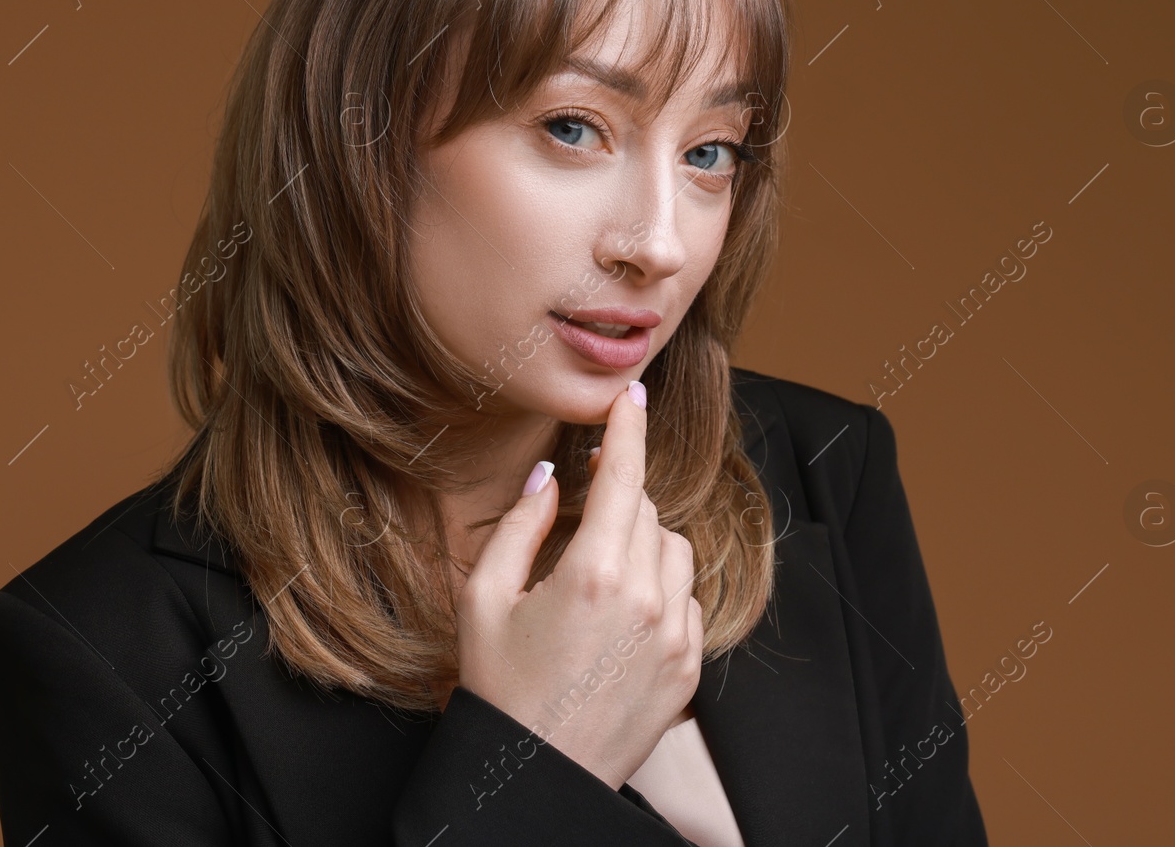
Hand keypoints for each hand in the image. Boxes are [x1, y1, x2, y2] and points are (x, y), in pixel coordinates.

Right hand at [453, 381, 702, 789]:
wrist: (538, 777)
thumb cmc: (500, 689)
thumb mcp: (484, 600)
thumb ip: (520, 525)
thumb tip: (549, 476)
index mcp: (593, 574)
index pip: (624, 477)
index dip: (627, 429)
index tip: (631, 397)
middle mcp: (646, 600)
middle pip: (646, 510)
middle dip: (616, 498)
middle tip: (579, 512)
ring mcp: (675, 635)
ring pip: (674, 549)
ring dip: (642, 541)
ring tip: (597, 569)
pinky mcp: (689, 666)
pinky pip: (685, 598)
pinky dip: (658, 588)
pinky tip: (618, 614)